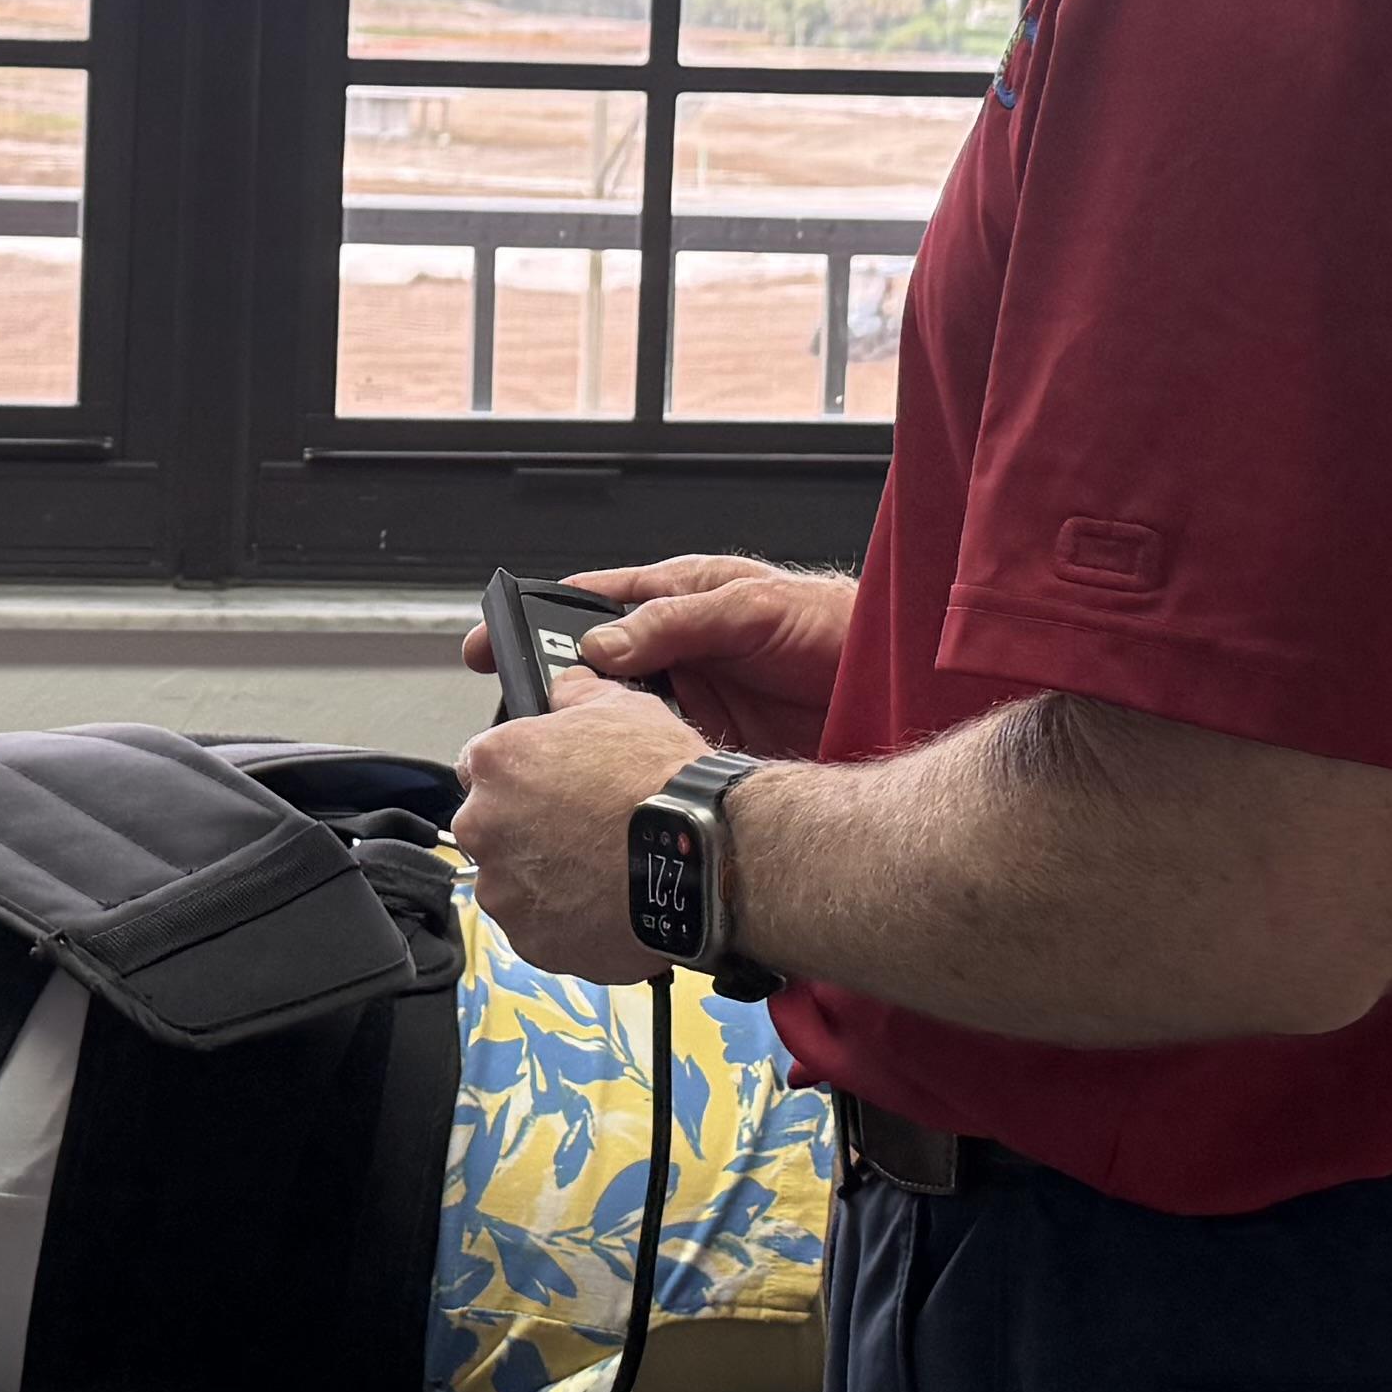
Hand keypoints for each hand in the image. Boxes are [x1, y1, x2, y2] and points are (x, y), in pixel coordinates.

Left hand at [448, 670, 705, 983]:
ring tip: (599, 869)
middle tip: (582, 829)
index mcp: (498, 762)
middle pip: (492, 826)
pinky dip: (563, 920)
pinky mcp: (529, 939)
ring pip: (512, 881)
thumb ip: (577, 695)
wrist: (703, 859)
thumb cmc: (665, 787)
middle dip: (528, 828)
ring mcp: (504, 888)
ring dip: (543, 877)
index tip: (544, 786)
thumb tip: (565, 690)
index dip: (518, 774)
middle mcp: (485, 825)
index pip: (479, 765)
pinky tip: (604, 902)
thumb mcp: (625, 708)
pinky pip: (538, 927)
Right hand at [460, 554, 848, 762]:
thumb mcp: (754, 607)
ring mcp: (691, 708)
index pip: (590, 607)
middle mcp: (678, 656)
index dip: (535, 623)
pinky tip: (616, 789)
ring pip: (615, 725)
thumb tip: (605, 647)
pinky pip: (652, 764)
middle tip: (519, 717)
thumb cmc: (838, 628)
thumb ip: (678, 621)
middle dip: (552, 694)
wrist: (900, 691)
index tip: (491, 644)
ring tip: (562, 757)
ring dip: (589, 740)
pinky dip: (630, 777)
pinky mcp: (709, 755)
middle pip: (593, 674)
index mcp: (678, 603)